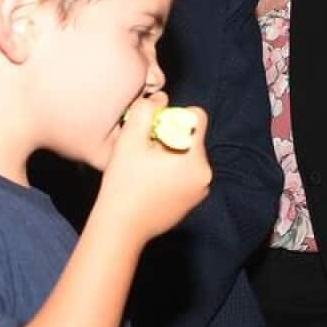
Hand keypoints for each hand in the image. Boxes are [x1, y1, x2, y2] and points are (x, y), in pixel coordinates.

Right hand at [93, 92, 211, 241]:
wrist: (120, 228)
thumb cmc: (123, 184)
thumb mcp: (130, 142)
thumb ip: (146, 112)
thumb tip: (161, 98)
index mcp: (196, 158)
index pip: (197, 118)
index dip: (174, 116)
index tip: (154, 131)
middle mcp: (206, 174)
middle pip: (193, 138)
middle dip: (171, 138)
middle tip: (146, 152)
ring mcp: (201, 190)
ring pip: (189, 157)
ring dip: (171, 155)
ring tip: (146, 169)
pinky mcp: (193, 202)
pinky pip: (187, 175)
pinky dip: (172, 173)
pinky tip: (151, 183)